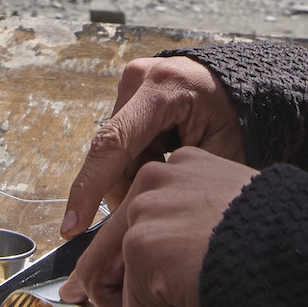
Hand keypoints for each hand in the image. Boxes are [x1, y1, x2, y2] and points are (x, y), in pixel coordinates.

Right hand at [58, 55, 246, 236]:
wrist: (235, 84)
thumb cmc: (235, 118)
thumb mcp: (219, 152)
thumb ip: (180, 182)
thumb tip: (142, 222)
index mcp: (162, 90)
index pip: (114, 144)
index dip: (89, 188)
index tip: (72, 225)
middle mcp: (137, 80)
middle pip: (113, 155)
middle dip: (128, 188)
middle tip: (157, 207)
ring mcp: (129, 84)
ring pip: (114, 153)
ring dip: (133, 175)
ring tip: (169, 177)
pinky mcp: (127, 93)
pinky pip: (120, 142)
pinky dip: (136, 162)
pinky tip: (163, 162)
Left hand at [61, 147, 255, 306]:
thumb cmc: (294, 251)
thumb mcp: (234, 239)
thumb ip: (191, 253)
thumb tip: (150, 302)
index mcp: (180, 171)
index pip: (134, 233)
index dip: (141, 288)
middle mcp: (153, 181)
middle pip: (109, 264)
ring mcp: (143, 213)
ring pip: (124, 300)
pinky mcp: (142, 251)